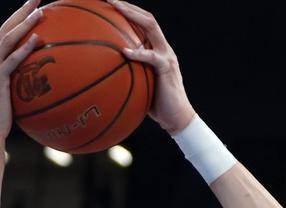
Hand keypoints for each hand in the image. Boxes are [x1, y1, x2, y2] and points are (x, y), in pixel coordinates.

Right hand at [0, 0, 42, 139]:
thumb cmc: (4, 117)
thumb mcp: (13, 95)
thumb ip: (23, 83)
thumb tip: (43, 82)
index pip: (5, 33)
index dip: (18, 17)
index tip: (32, 6)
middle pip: (5, 28)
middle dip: (21, 11)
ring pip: (8, 39)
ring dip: (24, 24)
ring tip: (40, 13)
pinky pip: (12, 60)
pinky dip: (24, 48)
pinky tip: (37, 40)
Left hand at [106, 0, 195, 132]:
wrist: (177, 119)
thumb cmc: (158, 108)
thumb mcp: (142, 88)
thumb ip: (131, 77)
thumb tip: (108, 78)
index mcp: (159, 52)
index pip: (145, 25)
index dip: (130, 13)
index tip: (112, 8)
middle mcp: (164, 50)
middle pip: (148, 19)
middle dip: (128, 6)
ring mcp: (167, 57)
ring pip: (151, 27)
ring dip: (132, 15)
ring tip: (115, 8)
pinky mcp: (166, 68)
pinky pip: (150, 56)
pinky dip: (137, 53)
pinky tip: (123, 51)